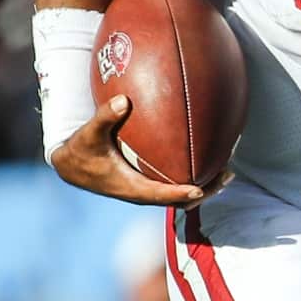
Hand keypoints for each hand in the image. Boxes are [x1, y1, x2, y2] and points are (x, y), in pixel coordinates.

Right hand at [51, 95, 229, 207]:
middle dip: (206, 190)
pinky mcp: (148, 184)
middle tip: (227, 174)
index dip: (181, 193)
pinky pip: (176, 185)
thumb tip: (122, 100)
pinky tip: (208, 158)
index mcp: (130, 186)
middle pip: (180, 200)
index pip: (160, 194)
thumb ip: (105, 116)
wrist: (72, 166)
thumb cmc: (82, 149)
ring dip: (205, 186)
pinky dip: (194, 177)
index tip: (200, 189)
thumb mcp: (89, 133)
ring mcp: (147, 190)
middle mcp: (142, 192)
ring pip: (181, 196)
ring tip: (227, 170)